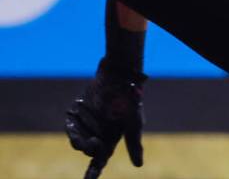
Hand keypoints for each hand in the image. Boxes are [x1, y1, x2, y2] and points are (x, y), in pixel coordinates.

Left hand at [65, 60, 145, 178]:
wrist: (119, 77)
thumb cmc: (130, 101)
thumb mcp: (135, 123)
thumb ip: (134, 144)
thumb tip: (139, 166)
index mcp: (111, 140)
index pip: (100, 160)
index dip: (93, 172)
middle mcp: (97, 135)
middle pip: (88, 150)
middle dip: (89, 146)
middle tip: (94, 140)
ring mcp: (86, 126)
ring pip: (77, 140)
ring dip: (79, 138)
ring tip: (85, 129)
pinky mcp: (77, 115)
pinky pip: (71, 127)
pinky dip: (73, 126)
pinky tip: (77, 116)